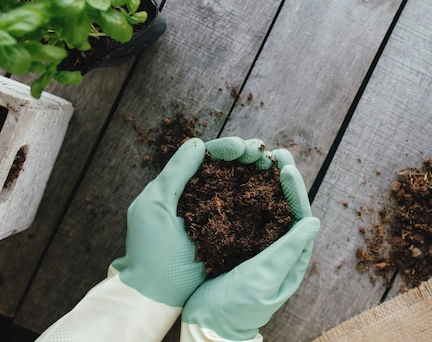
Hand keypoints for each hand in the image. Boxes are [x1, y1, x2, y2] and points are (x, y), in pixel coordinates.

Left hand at [111, 136, 266, 306]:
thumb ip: (175, 173)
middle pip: (227, 167)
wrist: (157, 294)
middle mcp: (200, 195)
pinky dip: (261, 197)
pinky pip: (248, 210)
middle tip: (262, 155)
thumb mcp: (155, 205)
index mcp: (180, 185)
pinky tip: (274, 190)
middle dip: (246, 156)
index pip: (206, 157)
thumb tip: (198, 144)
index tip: (241, 147)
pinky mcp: (230, 233)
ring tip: (272, 166)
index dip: (225, 148)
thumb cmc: (150, 250)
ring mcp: (216, 214)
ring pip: (240, 185)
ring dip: (257, 173)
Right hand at [180, 150, 319, 340]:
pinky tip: (238, 180)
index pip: (300, 216)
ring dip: (265, 183)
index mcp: (292, 258)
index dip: (296, 190)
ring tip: (261, 159)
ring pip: (267, 208)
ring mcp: (260, 246)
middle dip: (283, 179)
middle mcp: (279, 249)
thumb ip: (288, 251)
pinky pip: (248, 216)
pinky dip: (245, 196)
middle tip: (277, 153)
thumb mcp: (264, 279)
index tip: (286, 167)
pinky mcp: (240, 245)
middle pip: (286, 207)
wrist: (208, 327)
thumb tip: (315, 222)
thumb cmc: (238, 308)